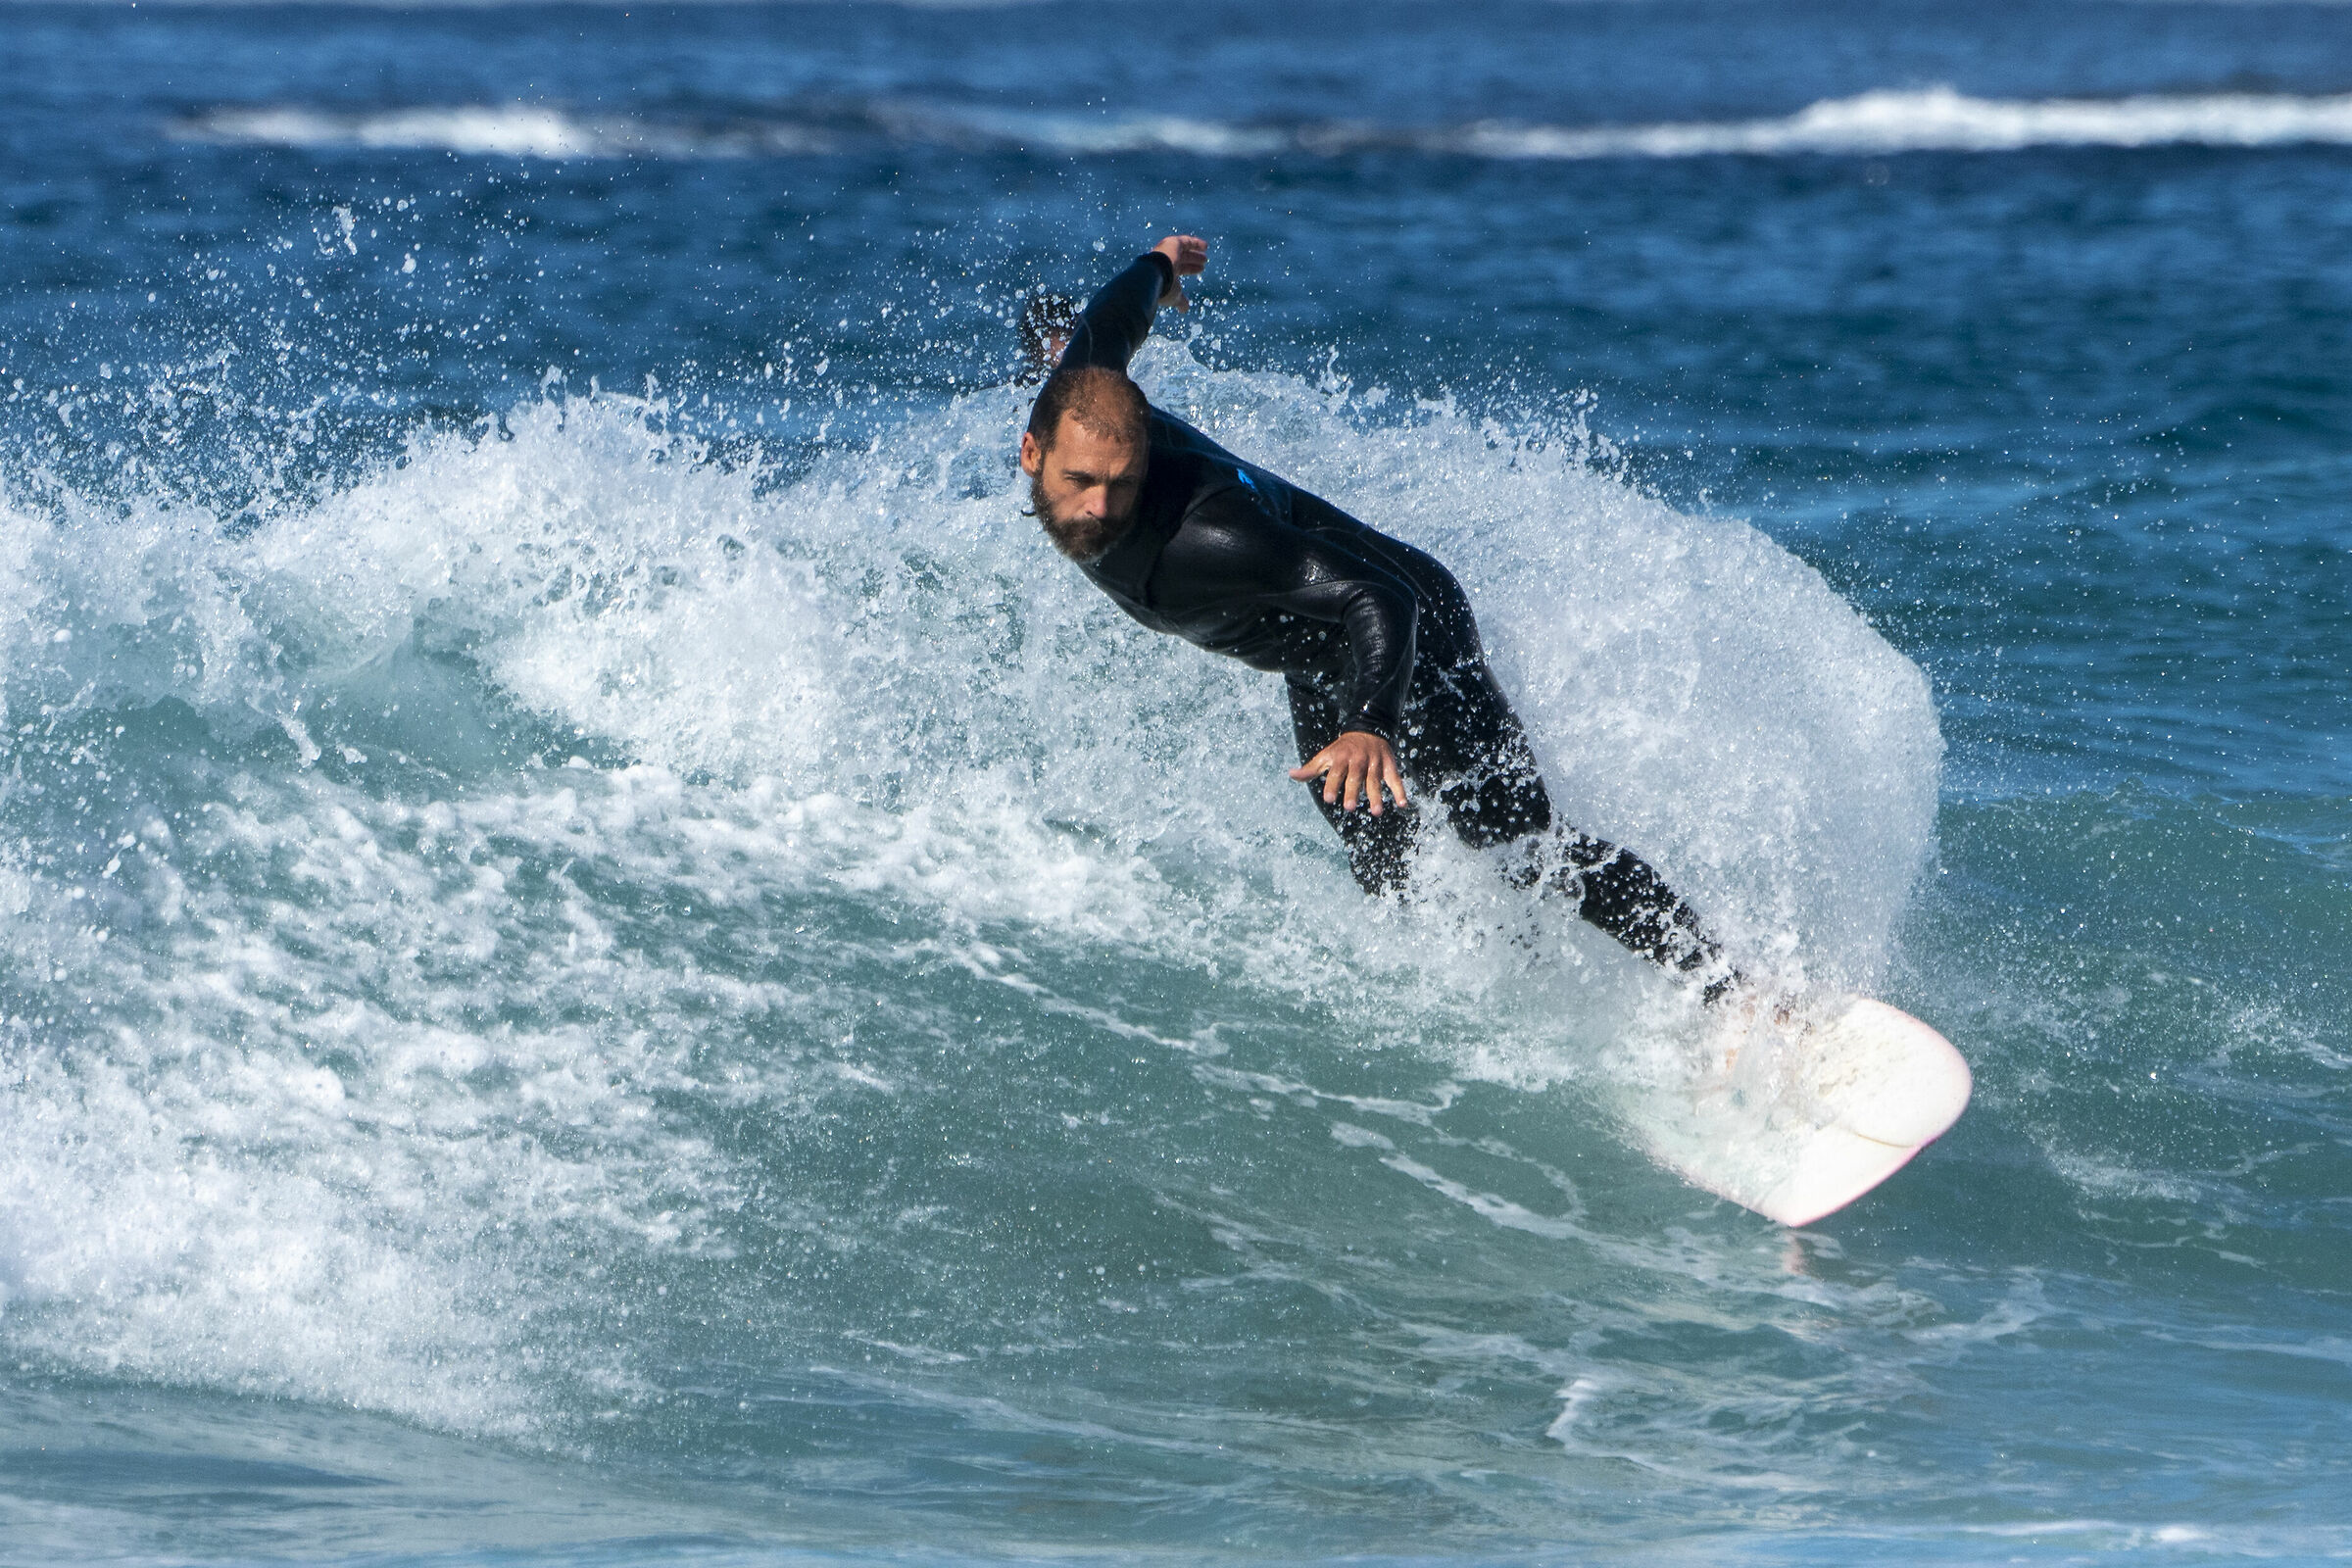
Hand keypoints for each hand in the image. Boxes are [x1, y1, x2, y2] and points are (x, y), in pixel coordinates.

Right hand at [1151, 234, 1207, 310]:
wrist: (1153, 275)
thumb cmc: (1163, 288)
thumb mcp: (1173, 296)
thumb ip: (1180, 301)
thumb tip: (1184, 310)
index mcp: (1165, 271)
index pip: (1180, 269)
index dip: (1190, 269)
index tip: (1200, 269)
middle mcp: (1166, 260)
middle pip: (1183, 259)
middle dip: (1193, 260)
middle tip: (1204, 262)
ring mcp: (1169, 251)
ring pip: (1184, 250)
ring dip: (1195, 253)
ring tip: (1205, 256)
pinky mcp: (1173, 243)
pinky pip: (1186, 241)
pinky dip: (1196, 243)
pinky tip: (1205, 246)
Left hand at [1289, 731, 1408, 815]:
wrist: (1367, 729)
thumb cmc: (1342, 749)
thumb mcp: (1326, 755)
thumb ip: (1311, 769)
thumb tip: (1291, 775)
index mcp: (1341, 758)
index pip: (1336, 773)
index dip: (1333, 785)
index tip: (1330, 799)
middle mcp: (1358, 760)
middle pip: (1356, 777)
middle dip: (1353, 791)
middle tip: (1350, 807)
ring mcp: (1375, 762)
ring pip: (1375, 780)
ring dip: (1376, 796)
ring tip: (1376, 812)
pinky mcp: (1388, 765)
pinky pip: (1395, 778)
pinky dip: (1400, 790)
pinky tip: (1402, 803)